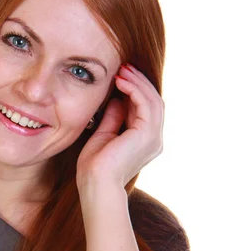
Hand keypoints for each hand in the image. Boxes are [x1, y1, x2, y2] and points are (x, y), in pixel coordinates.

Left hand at [76, 63, 163, 189]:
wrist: (96, 184)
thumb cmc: (95, 167)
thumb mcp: (104, 135)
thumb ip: (114, 117)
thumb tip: (118, 99)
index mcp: (145, 142)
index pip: (146, 109)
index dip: (135, 90)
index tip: (120, 75)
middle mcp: (154, 140)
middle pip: (153, 101)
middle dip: (139, 82)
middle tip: (123, 66)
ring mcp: (154, 138)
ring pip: (153, 100)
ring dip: (137, 82)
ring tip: (122, 69)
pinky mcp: (147, 134)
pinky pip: (145, 103)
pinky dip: (134, 89)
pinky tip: (120, 81)